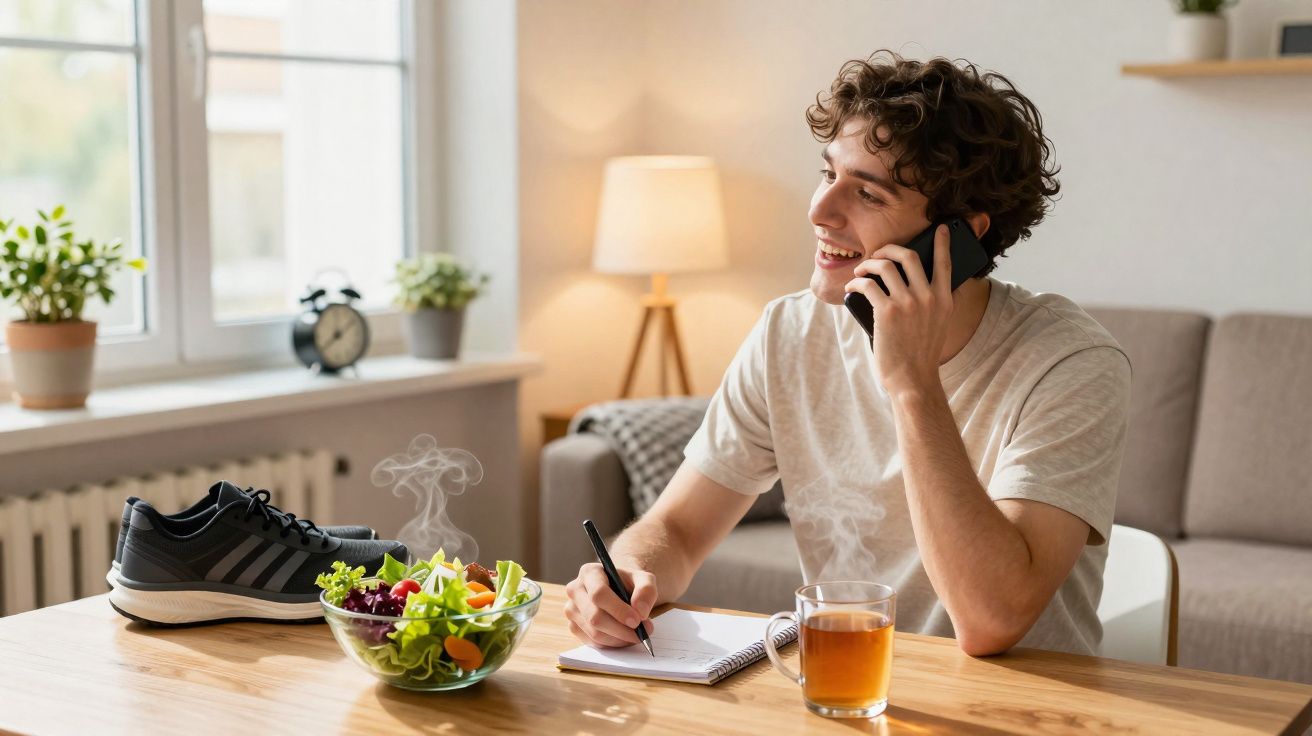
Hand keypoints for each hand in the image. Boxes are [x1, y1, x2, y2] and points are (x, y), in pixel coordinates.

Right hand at [564, 562, 657, 647]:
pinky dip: (613, 644)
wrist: (619, 590)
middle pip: (595, 617)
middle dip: (621, 629)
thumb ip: (646, 590)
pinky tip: (624, 637)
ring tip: (637, 635)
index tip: (637, 620)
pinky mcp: (574, 627)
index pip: (599, 594)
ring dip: (619, 638)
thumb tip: (641, 611)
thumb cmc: (629, 583)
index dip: (618, 610)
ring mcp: (572, 610)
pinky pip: (594, 642)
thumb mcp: (644, 579)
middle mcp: (575, 590)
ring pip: (595, 633)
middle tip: (642, 633)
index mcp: (589, 573)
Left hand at [845, 223, 954, 395]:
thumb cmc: (920, 355)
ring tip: (861, 270)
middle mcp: (928, 297)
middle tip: (879, 255)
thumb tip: (907, 283)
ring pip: (886, 266)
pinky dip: (857, 282)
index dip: (942, 243)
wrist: (913, 381)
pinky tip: (852, 286)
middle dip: (889, 249)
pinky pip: (868, 285)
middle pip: (909, 256)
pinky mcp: (887, 312)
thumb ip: (930, 304)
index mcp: (944, 300)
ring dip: (869, 264)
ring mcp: (908, 303)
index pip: (945, 263)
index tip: (940, 229)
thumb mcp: (936, 326)